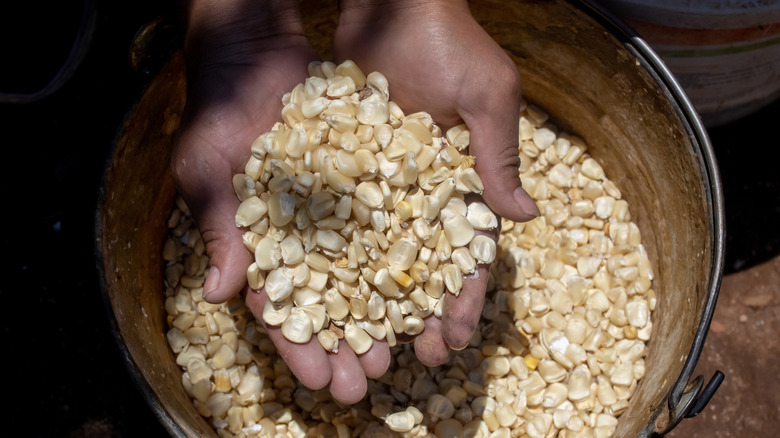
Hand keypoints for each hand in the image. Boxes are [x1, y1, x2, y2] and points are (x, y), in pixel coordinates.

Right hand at [173, 0, 389, 403]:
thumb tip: (216, 295)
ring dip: (380, 313)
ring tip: (403, 351)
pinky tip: (426, 287)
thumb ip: (217, 230)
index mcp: (260, 245)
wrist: (255, 53)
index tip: (321, 382)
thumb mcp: (207, 171)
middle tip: (368, 381)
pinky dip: (405, 256)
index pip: (281, 309)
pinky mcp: (366, 182)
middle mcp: (303, 236)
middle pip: (330, 302)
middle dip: (347, 343)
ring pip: (364, 272)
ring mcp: (336, 211)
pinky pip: (389, 222)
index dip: (300, 348)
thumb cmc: (218, 113)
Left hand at [334, 0, 539, 364]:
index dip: (464, 299)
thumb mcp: (487, 94)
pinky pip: (335, 218)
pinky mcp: (342, 166)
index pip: (467, 254)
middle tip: (411, 361)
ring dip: (373, 301)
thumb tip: (525, 219)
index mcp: (462, 181)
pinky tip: (322, 294)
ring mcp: (379, 182)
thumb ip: (498, 156)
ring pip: (376, 253)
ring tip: (366, 344)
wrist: (389, 2)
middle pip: (420, 267)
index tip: (457, 340)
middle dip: (418, 316)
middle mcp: (420, 190)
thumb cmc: (448, 40)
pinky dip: (331, 256)